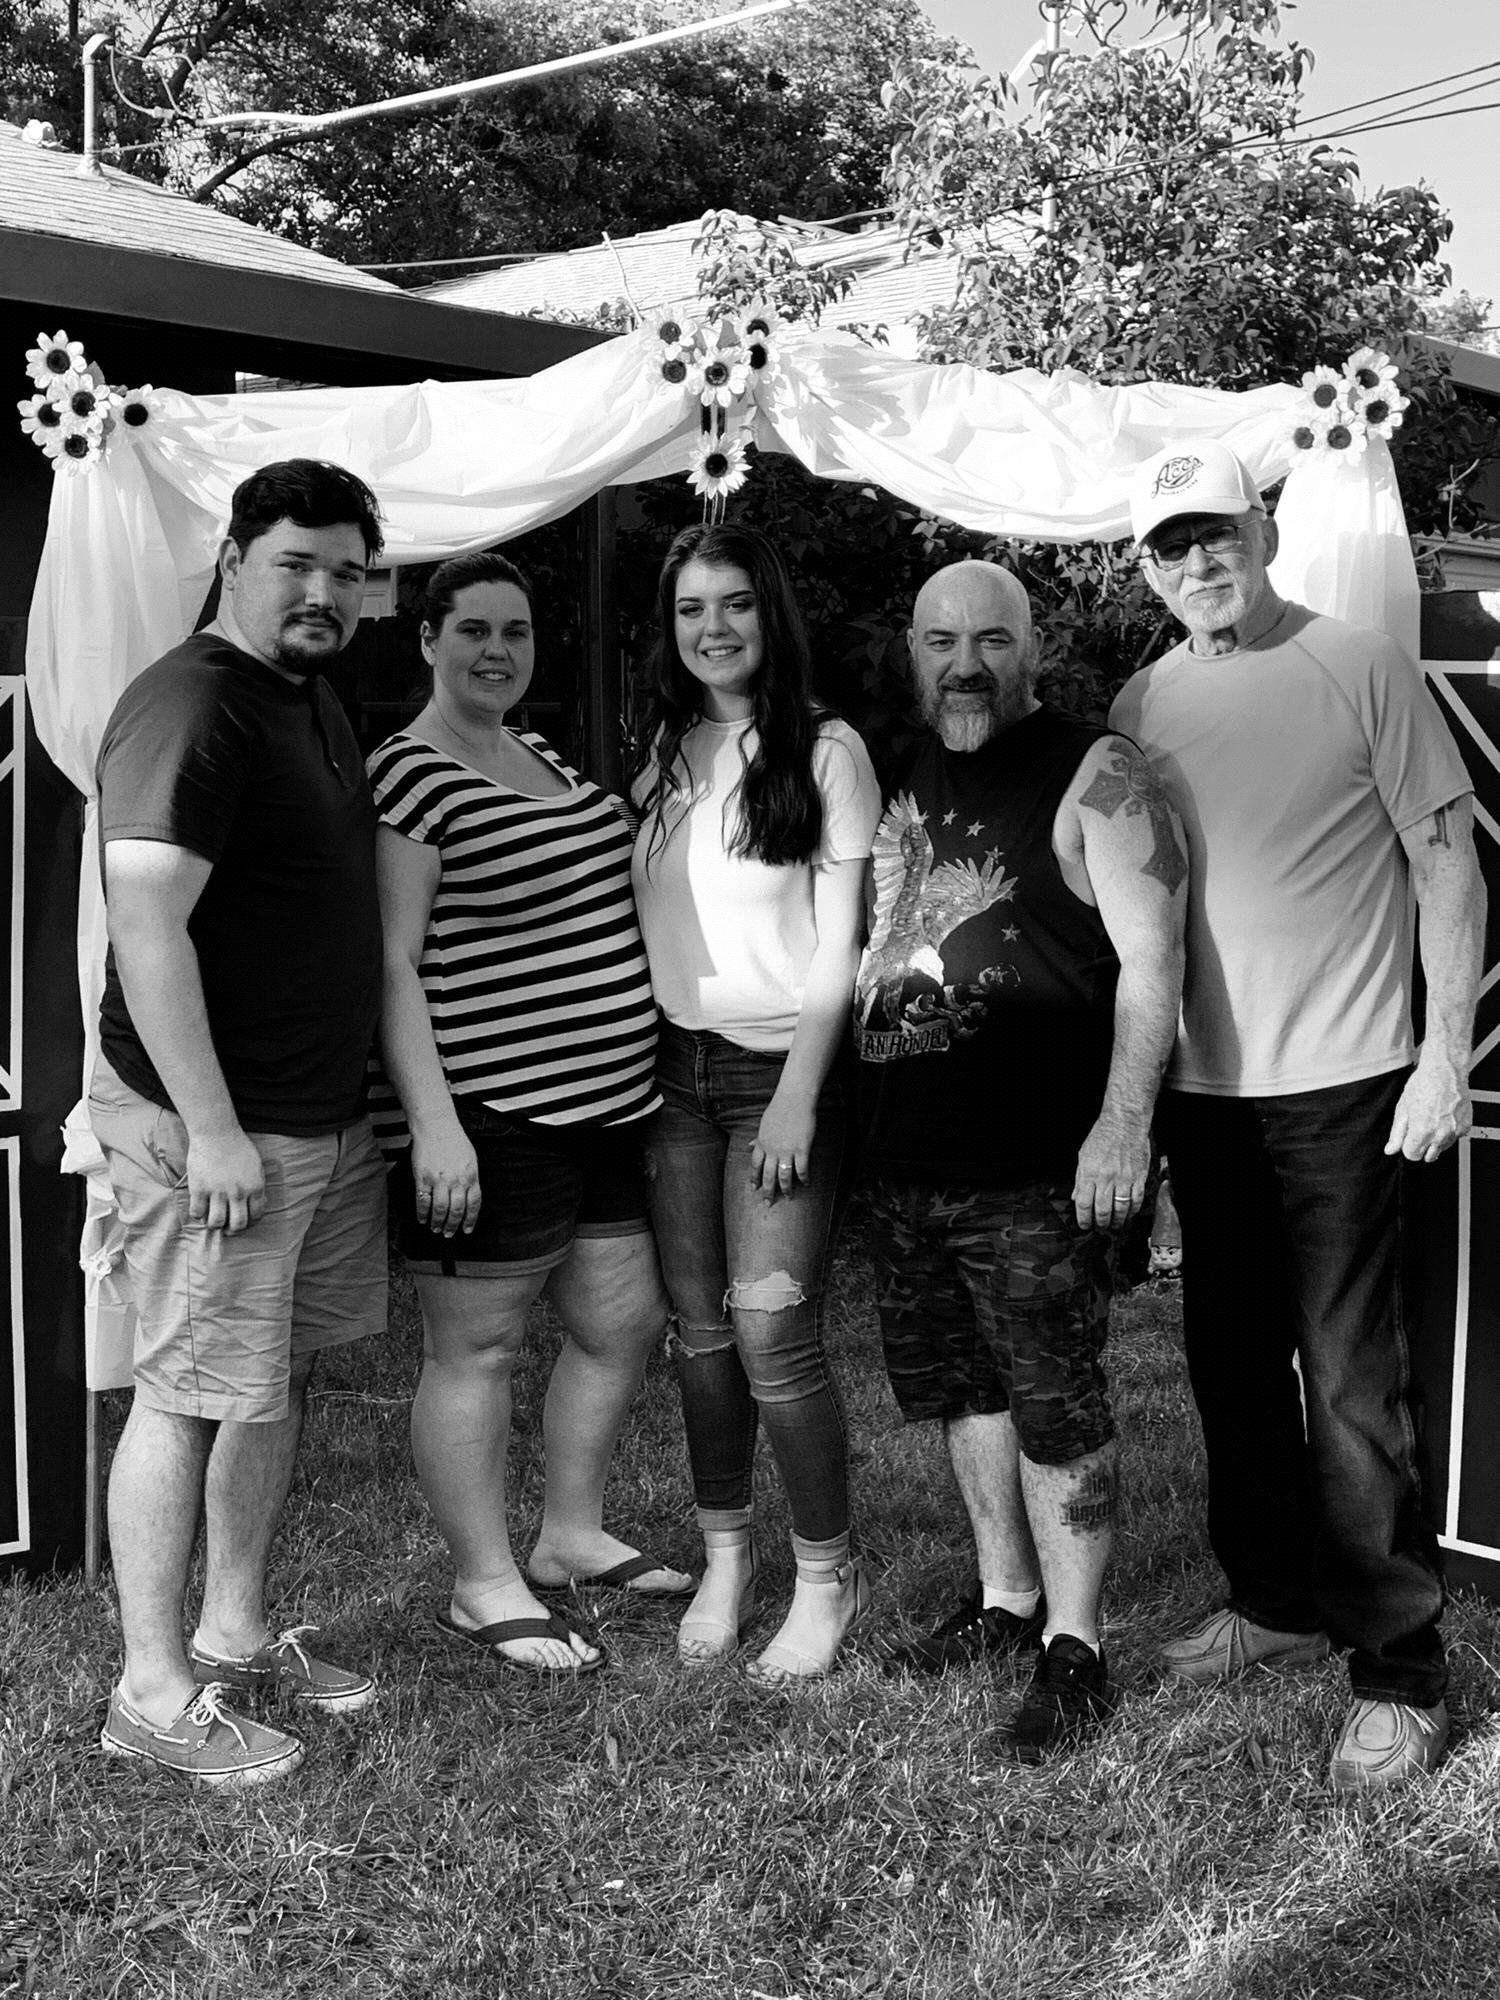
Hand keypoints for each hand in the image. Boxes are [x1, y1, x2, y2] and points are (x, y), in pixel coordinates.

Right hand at [186, 1129, 266, 1233]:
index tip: (244, 1220)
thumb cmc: (238, 1147)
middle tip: (228, 1227)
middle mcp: (238, 1192)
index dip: (251, 1222)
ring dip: (215, 1225)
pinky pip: (197, 1212)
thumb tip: (257, 1204)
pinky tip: (201, 1207)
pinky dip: (199, 1214)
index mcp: (255, 1187)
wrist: (216, 1132)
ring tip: (213, 1219)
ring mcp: (218, 1191)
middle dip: (234, 1230)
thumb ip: (257, 1185)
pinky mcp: (199, 1188)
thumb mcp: (256, 1166)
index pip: (256, 1216)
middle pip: (238, 1225)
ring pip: (217, 1223)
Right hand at [411, 1124, 481, 1235]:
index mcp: (471, 1176)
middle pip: (457, 1211)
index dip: (470, 1220)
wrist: (436, 1126)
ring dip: (438, 1223)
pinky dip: (422, 1213)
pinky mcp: (423, 1178)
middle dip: (453, 1226)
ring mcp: (439, 1180)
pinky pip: (423, 1201)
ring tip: (436, 1229)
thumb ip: (471, 1179)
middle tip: (449, 1234)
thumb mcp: (471, 1160)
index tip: (467, 1230)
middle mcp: (457, 1180)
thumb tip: (470, 1198)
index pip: (474, 1204)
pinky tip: (422, 1219)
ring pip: (440, 1210)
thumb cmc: (454, 1141)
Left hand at [751, 1092, 816, 1204]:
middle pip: (768, 1175)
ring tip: (789, 1197)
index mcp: (762, 1143)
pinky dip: (804, 1178)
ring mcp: (787, 1150)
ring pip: (784, 1176)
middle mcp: (772, 1150)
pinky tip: (806, 1183)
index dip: (754, 1179)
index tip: (754, 1189)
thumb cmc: (779, 1108)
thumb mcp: (764, 1124)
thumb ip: (758, 1138)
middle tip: (768, 1203)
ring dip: (786, 1189)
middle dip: (767, 1191)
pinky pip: (802, 1169)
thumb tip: (749, 1145)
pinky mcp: (801, 1148)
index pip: (755, 1166)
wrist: (794, 1098)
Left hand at [1072, 1114, 1150, 1230]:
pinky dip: (1132, 1211)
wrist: (1124, 1123)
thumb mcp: (1083, 1155)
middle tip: (1100, 1227)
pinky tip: (1128, 1214)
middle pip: (1102, 1210)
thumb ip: (1079, 1178)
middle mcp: (1106, 1178)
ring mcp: (1124, 1179)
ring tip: (1114, 1225)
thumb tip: (1076, 1197)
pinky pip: (1136, 1201)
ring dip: (1117, 1221)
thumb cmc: (1102, 1137)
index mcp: (1089, 1173)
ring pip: (1120, 1209)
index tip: (1084, 1225)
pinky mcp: (1139, 1177)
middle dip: (1100, 1224)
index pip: (1083, 1204)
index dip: (1083, 1219)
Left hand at [1385, 1055, 1471, 1163]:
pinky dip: (1449, 1132)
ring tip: (1432, 1119)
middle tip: (1420, 1128)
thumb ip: (1397, 1133)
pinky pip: (1454, 1137)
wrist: (1446, 1071)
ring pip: (1442, 1148)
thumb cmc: (1424, 1084)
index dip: (1408, 1146)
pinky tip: (1443, 1117)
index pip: (1412, 1155)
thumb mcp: (1403, 1108)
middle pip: (1429, 1156)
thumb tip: (1391, 1149)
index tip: (1408, 1138)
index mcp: (1423, 1131)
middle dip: (1422, 1146)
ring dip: (1436, 1140)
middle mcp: (1441, 1135)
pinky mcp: (1465, 1127)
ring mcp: (1455, 1131)